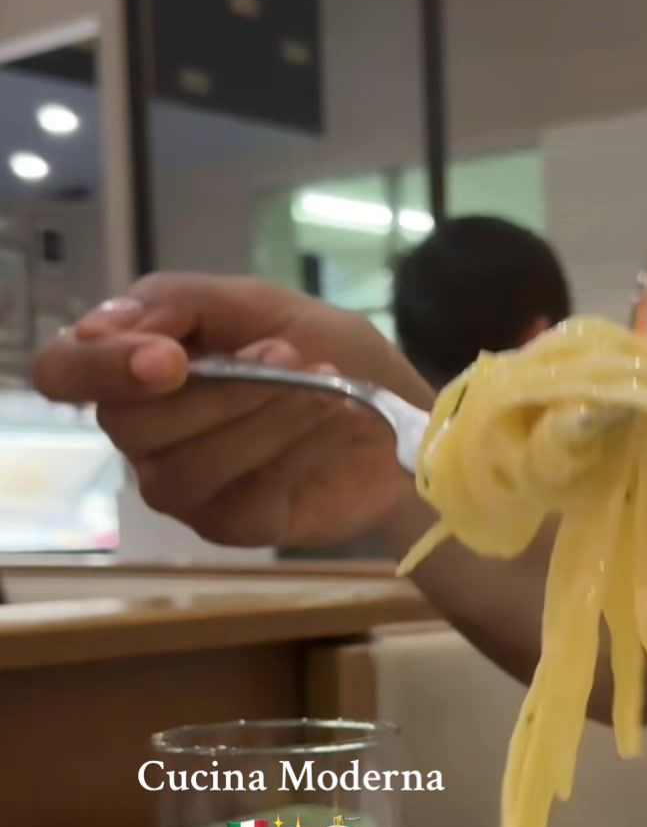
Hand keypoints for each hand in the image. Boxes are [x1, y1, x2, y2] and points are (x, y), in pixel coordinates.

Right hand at [33, 274, 433, 548]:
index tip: (167, 358)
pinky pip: (240, 496)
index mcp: (138, 366)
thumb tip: (106, 322)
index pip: (65, 372)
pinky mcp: (233, 525)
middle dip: (218, 389)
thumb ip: (183, 301)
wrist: (401, 414)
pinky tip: (332, 423)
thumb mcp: (262, 304)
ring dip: (261, 418)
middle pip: (132, 426)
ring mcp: (186, 487)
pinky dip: (292, 451)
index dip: (100, 368)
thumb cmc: (326, 353)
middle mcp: (146, 432)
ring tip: (323, 388)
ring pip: (185, 467)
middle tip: (285, 355)